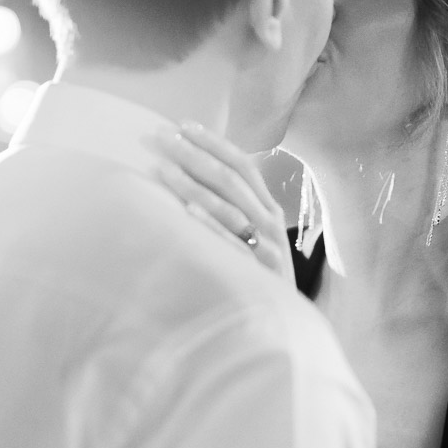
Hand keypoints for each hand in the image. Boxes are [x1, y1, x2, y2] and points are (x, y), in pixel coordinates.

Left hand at [152, 123, 294, 283]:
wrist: (286, 322)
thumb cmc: (260, 277)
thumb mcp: (257, 239)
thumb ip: (235, 210)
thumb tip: (194, 177)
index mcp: (269, 210)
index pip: (243, 165)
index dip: (214, 142)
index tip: (183, 125)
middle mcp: (269, 224)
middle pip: (231, 180)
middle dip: (194, 154)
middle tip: (161, 137)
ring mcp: (266, 248)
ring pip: (228, 208)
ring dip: (193, 185)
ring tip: (161, 167)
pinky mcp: (259, 274)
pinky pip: (232, 245)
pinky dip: (211, 226)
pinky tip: (187, 211)